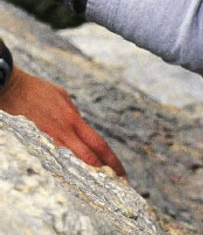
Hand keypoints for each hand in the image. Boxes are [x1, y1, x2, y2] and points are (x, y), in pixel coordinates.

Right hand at [0, 67, 125, 176]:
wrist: (13, 90)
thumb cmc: (38, 91)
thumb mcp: (64, 98)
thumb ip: (75, 114)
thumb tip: (81, 126)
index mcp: (73, 120)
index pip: (97, 144)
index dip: (111, 159)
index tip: (121, 171)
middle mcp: (64, 132)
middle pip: (89, 156)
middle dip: (106, 170)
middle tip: (119, 182)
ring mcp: (50, 139)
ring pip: (74, 160)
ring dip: (88, 171)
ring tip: (102, 182)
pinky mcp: (38, 142)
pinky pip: (58, 157)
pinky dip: (70, 166)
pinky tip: (77, 173)